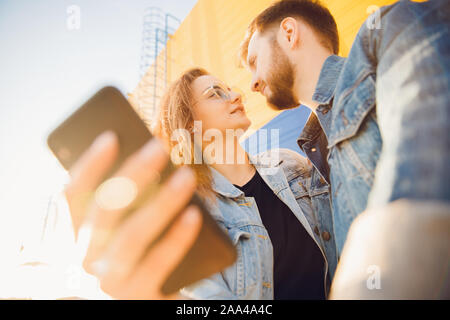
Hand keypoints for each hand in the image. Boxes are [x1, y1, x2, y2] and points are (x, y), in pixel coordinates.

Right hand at [64, 131, 201, 298]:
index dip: (90, 165)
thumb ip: (122, 205)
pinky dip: (177, 237)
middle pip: (105, 210)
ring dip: (161, 202)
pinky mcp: (137, 298)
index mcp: (73, 238)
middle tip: (160, 148)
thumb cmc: (132, 258)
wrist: (140, 304)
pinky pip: (159, 263)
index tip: (112, 136)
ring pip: (132, 235)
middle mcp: (83, 260)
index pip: (72, 196)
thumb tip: (147, 161)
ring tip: (186, 175)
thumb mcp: (116, 234)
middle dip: (133, 175)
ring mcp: (109, 282)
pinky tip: (194, 214)